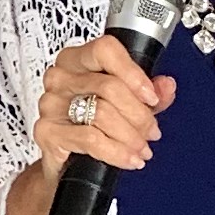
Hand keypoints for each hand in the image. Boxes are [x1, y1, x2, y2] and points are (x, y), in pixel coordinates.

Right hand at [31, 32, 173, 179]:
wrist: (65, 164)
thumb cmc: (91, 127)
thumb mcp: (126, 106)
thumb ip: (149, 94)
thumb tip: (166, 86)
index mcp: (78, 60)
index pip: (105, 50)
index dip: (134, 74)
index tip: (151, 96)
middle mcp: (61, 77)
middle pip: (110, 86)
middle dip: (139, 115)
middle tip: (151, 131)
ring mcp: (51, 103)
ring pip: (103, 113)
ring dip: (131, 136)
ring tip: (141, 148)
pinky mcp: (47, 131)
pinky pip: (91, 139)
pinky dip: (117, 152)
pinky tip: (128, 158)